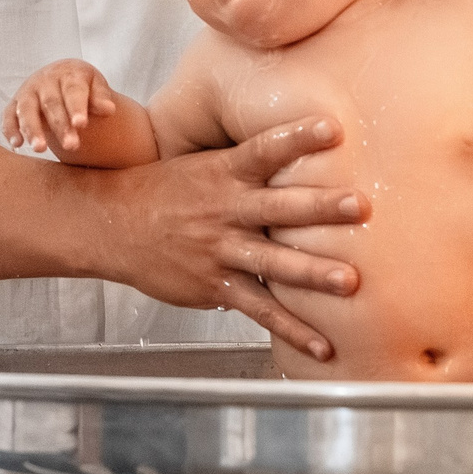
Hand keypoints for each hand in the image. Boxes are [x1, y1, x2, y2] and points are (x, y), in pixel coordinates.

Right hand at [4, 58, 116, 154]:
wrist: (61, 77)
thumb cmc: (83, 86)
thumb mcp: (96, 86)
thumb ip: (101, 98)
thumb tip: (109, 109)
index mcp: (68, 73)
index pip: (73, 90)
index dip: (77, 107)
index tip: (82, 124)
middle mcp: (45, 80)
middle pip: (51, 103)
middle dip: (60, 125)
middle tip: (71, 145)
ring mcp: (27, 91)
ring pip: (26, 110)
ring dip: (32, 129)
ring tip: (40, 149)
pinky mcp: (14, 104)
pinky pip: (8, 116)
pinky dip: (10, 129)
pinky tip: (17, 144)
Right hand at [110, 117, 366, 361]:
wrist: (112, 223)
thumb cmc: (163, 190)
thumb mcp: (202, 163)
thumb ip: (246, 161)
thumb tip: (295, 144)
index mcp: (225, 172)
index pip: (265, 149)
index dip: (298, 137)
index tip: (332, 128)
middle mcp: (227, 209)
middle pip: (280, 206)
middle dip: (321, 206)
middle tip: (360, 205)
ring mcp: (221, 250)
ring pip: (274, 262)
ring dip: (314, 273)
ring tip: (351, 281)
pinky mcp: (215, 286)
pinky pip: (261, 310)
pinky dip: (293, 328)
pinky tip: (324, 344)